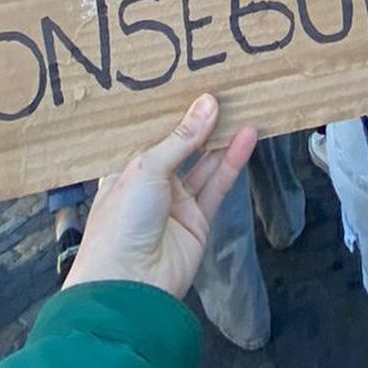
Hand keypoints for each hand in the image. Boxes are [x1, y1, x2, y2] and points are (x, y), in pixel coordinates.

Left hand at [64, 95, 258, 298]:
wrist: (130, 284)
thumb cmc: (121, 222)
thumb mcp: (146, 168)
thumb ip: (182, 137)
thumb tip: (208, 103)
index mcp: (125, 168)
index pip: (152, 133)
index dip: (172, 111)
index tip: (193, 83)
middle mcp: (151, 183)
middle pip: (182, 146)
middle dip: (202, 122)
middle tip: (225, 91)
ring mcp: (175, 203)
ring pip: (204, 163)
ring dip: (223, 138)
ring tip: (243, 106)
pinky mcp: (198, 220)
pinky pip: (218, 185)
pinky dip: (233, 161)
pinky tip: (247, 137)